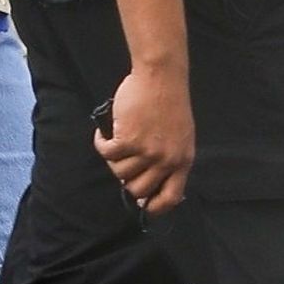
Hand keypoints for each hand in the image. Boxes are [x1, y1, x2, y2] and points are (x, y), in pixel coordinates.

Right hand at [94, 66, 194, 213]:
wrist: (161, 76)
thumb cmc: (169, 102)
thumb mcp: (180, 135)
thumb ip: (170, 158)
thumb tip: (150, 181)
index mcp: (183, 160)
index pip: (171, 197)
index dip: (155, 206)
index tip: (144, 205)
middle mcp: (166, 160)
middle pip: (138, 189)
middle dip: (126, 179)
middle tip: (123, 163)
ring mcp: (147, 151)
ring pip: (119, 172)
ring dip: (113, 159)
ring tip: (115, 142)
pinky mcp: (128, 139)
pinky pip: (107, 153)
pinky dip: (101, 143)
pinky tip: (103, 134)